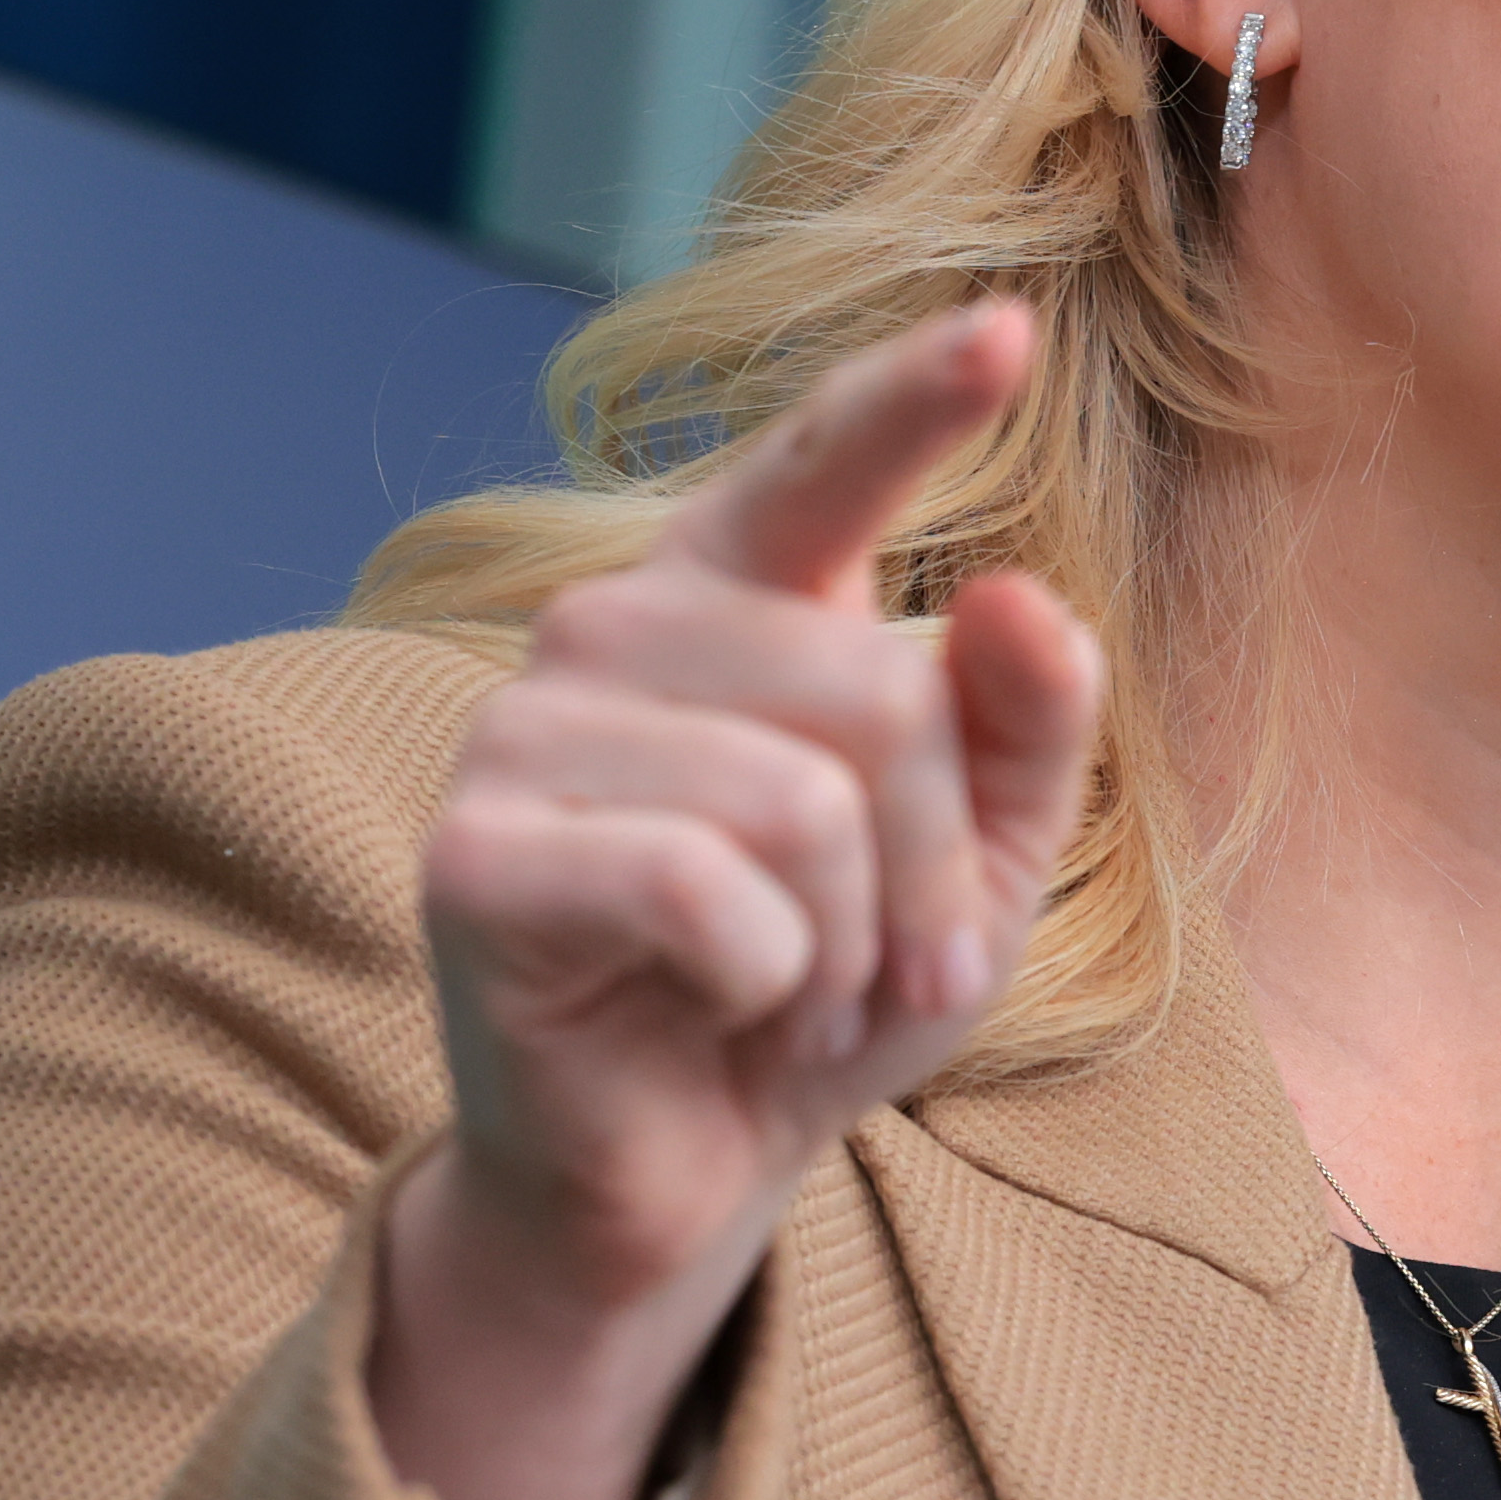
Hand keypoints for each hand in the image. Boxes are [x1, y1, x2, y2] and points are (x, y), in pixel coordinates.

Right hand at [372, 301, 1102, 1499]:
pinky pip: (708, 892)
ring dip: (845, 946)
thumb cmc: (826, 987)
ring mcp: (525, 727)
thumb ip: (1024, 727)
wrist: (682, 1170)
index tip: (1006, 328)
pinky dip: (760, 985)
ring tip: (791, 994)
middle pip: (880, 695)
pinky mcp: (476, 853)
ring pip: (804, 804)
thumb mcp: (978, 865)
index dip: (909, 397)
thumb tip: (1019, 595)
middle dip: (935, 869)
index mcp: (738, 597)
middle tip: (888, 967)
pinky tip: (712, 1010)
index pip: (822, 463)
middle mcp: (617, 623)